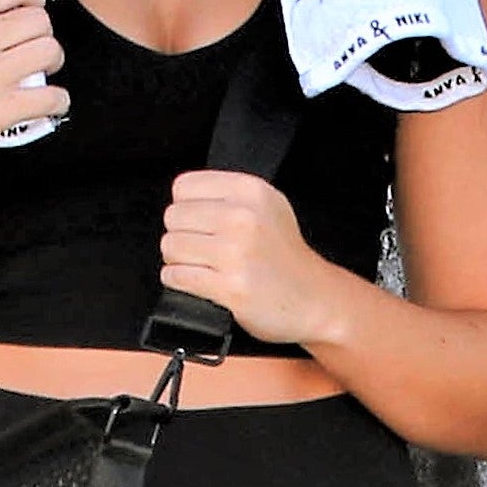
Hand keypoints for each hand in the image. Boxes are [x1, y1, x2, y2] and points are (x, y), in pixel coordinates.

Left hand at [160, 171, 335, 345]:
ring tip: (202, 265)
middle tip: (201, 248)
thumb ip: (227, 195)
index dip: (185, 207)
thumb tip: (181, 199)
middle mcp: (243, 217)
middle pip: (173, 217)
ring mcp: (236, 252)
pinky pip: (176, 276)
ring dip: (179, 260)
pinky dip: (178, 280)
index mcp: (250, 191)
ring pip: (171, 246)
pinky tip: (199, 281)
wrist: (315, 299)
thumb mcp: (268, 207)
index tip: (198, 222)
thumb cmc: (286, 257)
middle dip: (181, 235)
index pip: (183, 186)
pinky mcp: (229, 286)